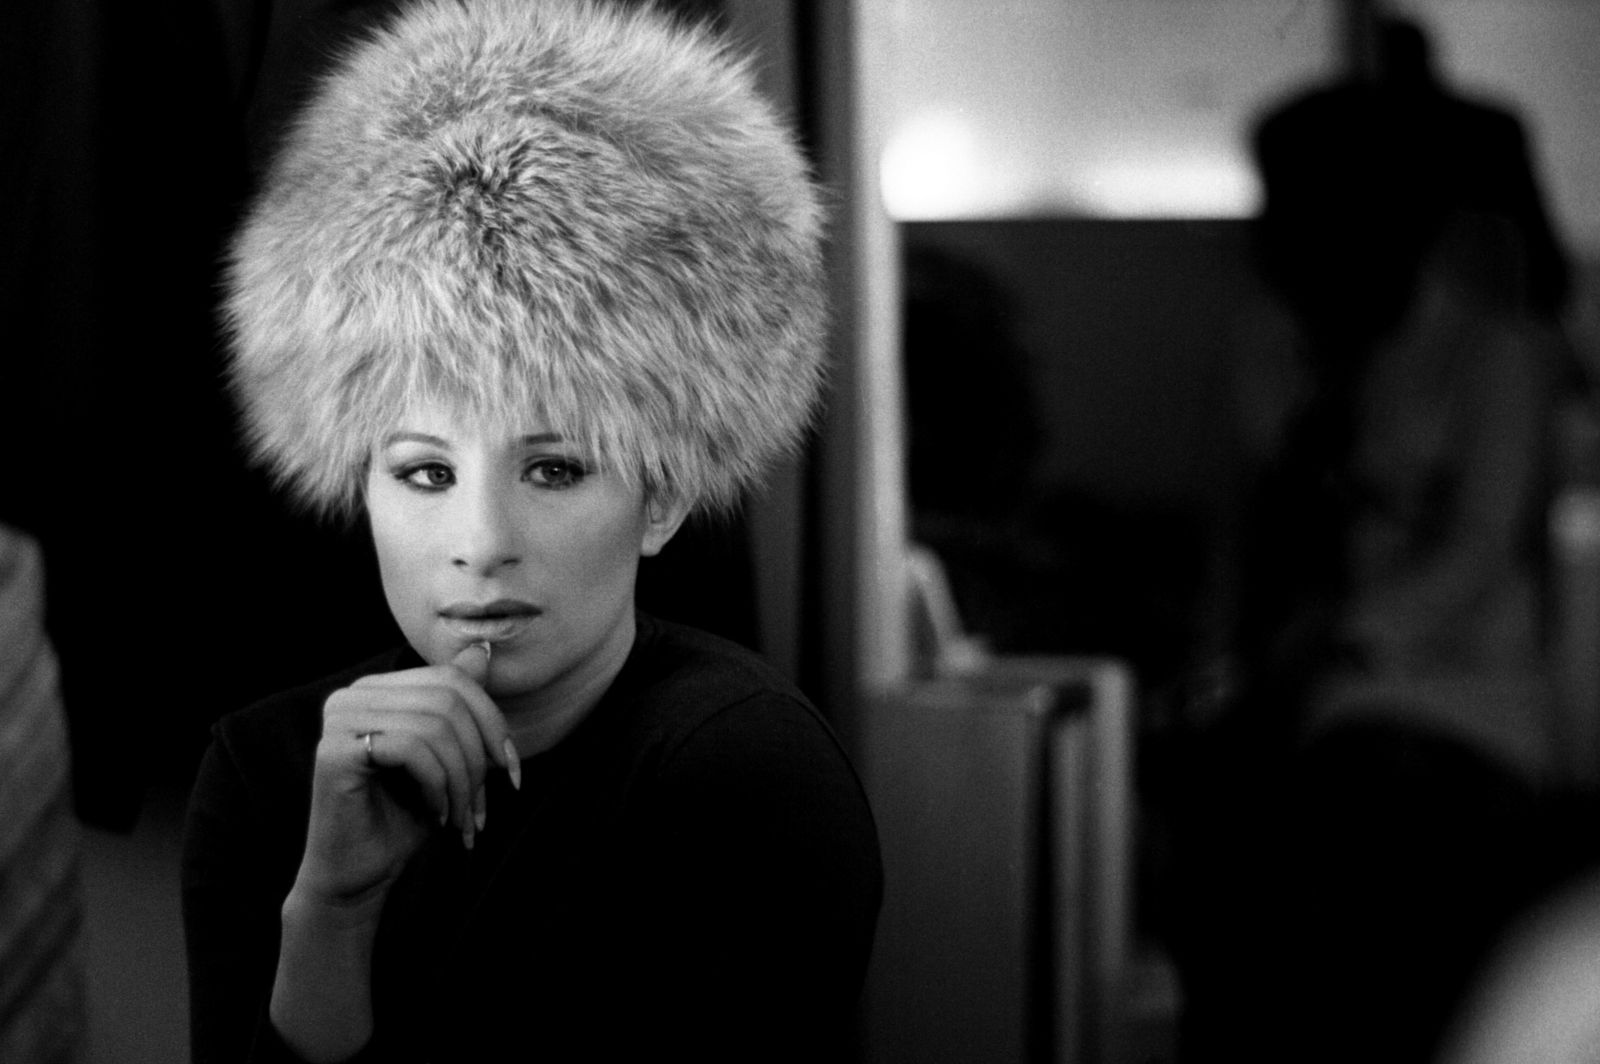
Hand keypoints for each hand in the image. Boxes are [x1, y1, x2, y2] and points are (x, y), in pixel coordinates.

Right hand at [293, 644, 521, 905]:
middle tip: (480, 807)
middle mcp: (353, 694)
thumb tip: (483, 649)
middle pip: (448, 699)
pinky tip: (435, 814)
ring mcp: (338, 718)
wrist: (359, 873)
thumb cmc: (404, 815)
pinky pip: (411, 748)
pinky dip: (437, 785)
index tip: (511, 771)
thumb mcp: (446, 755)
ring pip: (434, 725)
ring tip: (460, 818)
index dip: (492, 722)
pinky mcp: (332, 751)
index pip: (453, 679)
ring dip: (461, 780)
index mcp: (378, 688)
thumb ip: (458, 705)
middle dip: (478, 757)